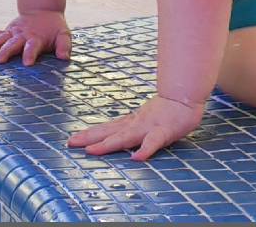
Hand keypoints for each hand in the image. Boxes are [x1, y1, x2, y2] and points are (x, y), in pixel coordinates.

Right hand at [0, 10, 70, 64]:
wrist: (43, 11)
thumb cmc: (54, 28)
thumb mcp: (63, 34)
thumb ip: (64, 45)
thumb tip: (64, 57)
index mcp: (37, 38)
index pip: (33, 46)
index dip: (30, 54)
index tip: (27, 63)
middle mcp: (23, 35)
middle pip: (12, 43)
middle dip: (5, 51)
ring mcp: (13, 32)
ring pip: (0, 38)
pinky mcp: (7, 31)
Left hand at [68, 94, 202, 159]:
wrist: (184, 97)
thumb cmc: (165, 110)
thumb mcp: (142, 118)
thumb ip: (129, 126)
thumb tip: (115, 133)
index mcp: (129, 123)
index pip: (106, 128)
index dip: (88, 133)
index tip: (72, 138)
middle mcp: (134, 125)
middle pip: (109, 132)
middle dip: (89, 138)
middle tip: (71, 143)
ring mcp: (147, 128)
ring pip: (124, 137)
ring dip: (108, 144)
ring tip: (92, 150)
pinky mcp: (163, 132)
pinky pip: (153, 143)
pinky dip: (145, 150)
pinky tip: (136, 158)